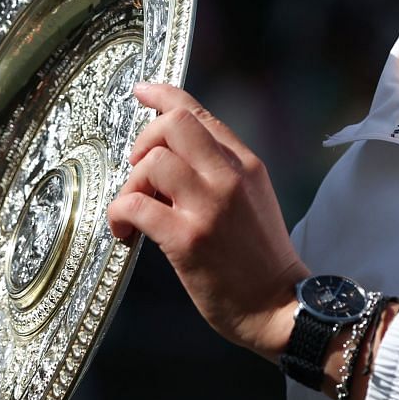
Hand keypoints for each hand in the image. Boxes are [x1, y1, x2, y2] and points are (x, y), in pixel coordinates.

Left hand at [106, 82, 306, 362]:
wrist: (280, 307)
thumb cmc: (260, 259)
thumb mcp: (252, 199)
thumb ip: (220, 171)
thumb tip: (170, 153)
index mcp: (246, 164)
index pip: (198, 112)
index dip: (163, 96)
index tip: (142, 92)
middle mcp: (229, 177)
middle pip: (172, 124)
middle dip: (142, 142)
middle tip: (139, 173)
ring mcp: (209, 206)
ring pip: (150, 162)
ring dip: (129, 185)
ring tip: (134, 211)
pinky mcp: (188, 238)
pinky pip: (135, 205)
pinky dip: (118, 215)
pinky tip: (124, 233)